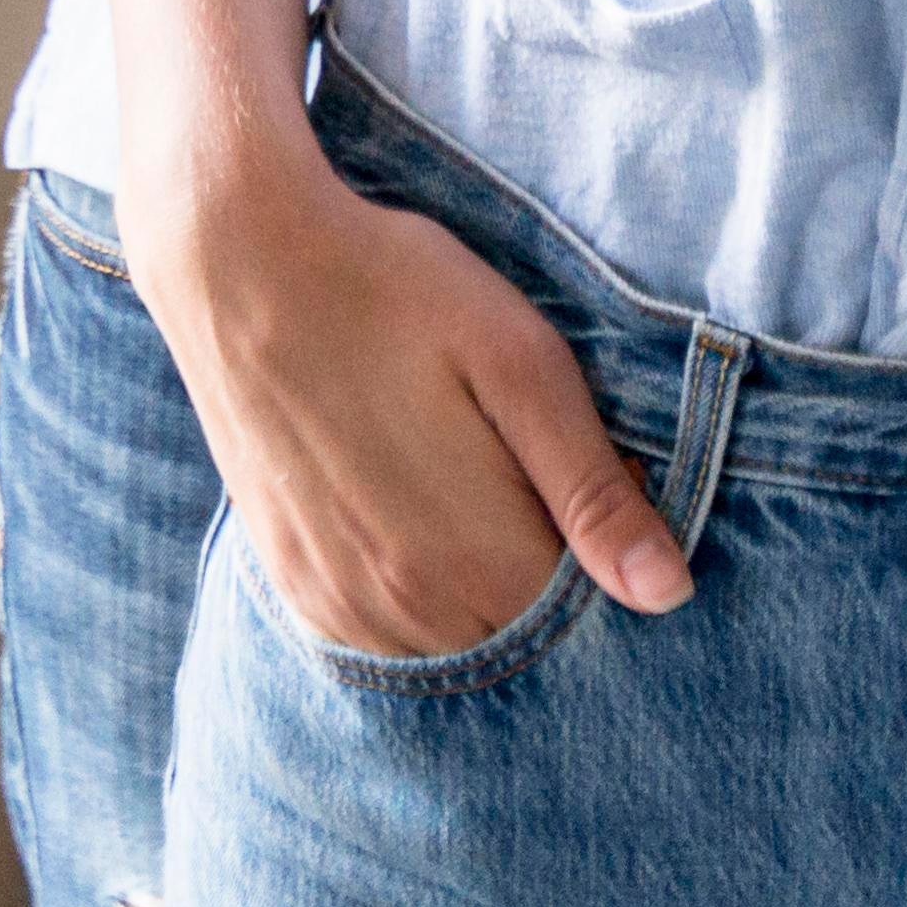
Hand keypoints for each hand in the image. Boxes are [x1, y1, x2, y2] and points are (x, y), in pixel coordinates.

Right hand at [125, 127, 689, 662]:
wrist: (239, 259)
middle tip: (527, 473)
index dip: (610, 558)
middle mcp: (404, 607)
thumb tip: (667, 595)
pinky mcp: (293, 580)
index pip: (587, 621)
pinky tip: (413, 518)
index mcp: (478, 560)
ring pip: (449, 647)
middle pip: (518, 641)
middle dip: (547, 582)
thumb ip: (593, 490)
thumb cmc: (395, 292)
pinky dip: (415, 600)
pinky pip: (379, 636)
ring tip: (466, 486)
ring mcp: (338, 602)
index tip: (602, 488)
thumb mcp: (521, 364)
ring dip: (478, 596)